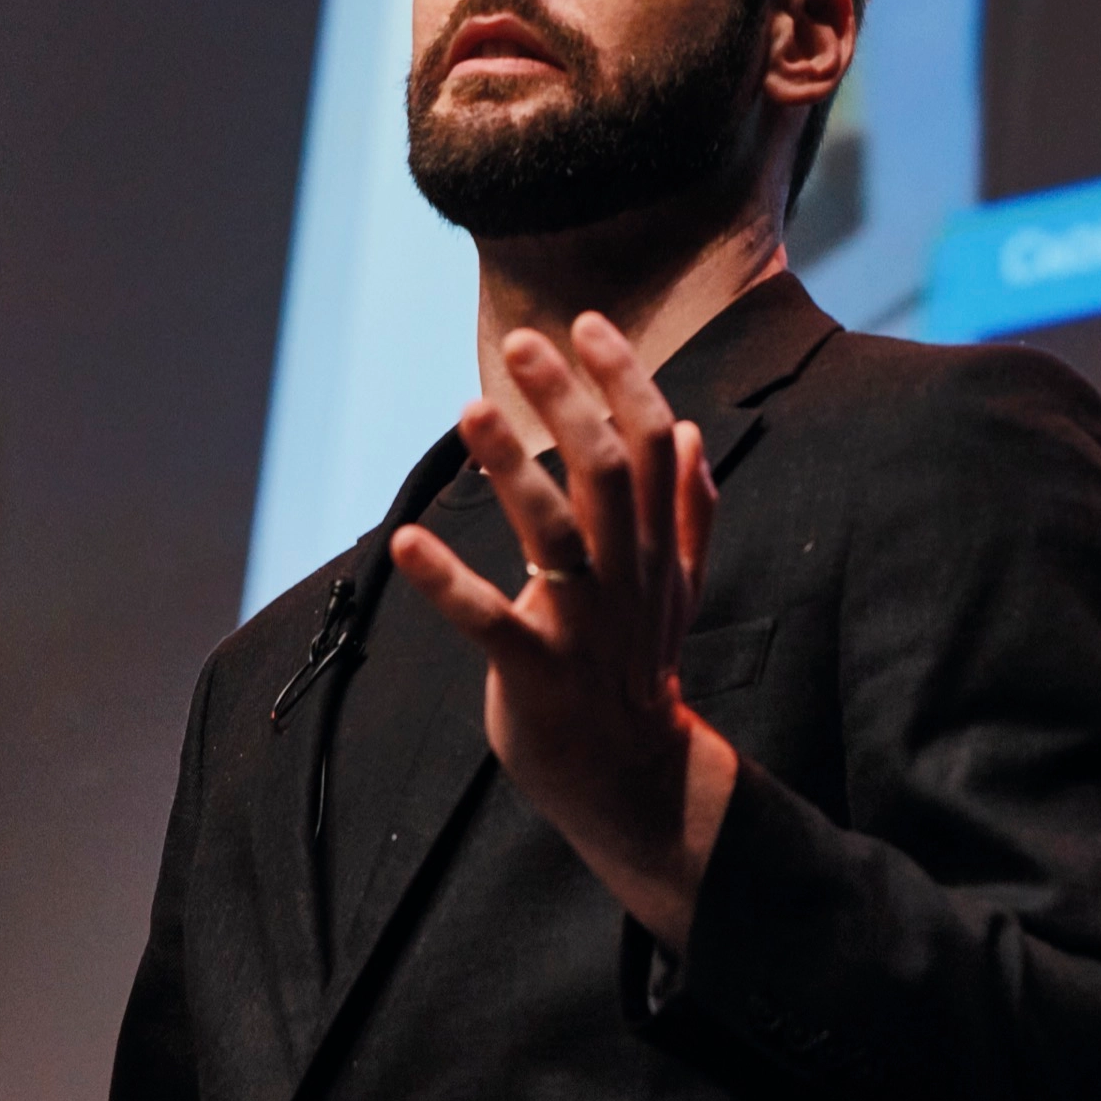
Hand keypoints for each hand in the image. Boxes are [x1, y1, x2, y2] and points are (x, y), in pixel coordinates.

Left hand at [390, 312, 736, 947]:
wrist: (630, 775)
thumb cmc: (638, 670)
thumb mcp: (678, 587)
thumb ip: (690, 510)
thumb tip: (693, 432)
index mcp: (660, 549)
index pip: (658, 445)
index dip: (626, 380)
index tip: (587, 325)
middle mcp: (629, 577)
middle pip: (610, 472)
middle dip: (570, 402)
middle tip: (523, 344)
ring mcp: (586, 625)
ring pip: (556, 534)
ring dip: (512, 470)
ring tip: (470, 410)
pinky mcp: (538, 672)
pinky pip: (494, 622)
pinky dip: (448, 583)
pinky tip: (407, 541)